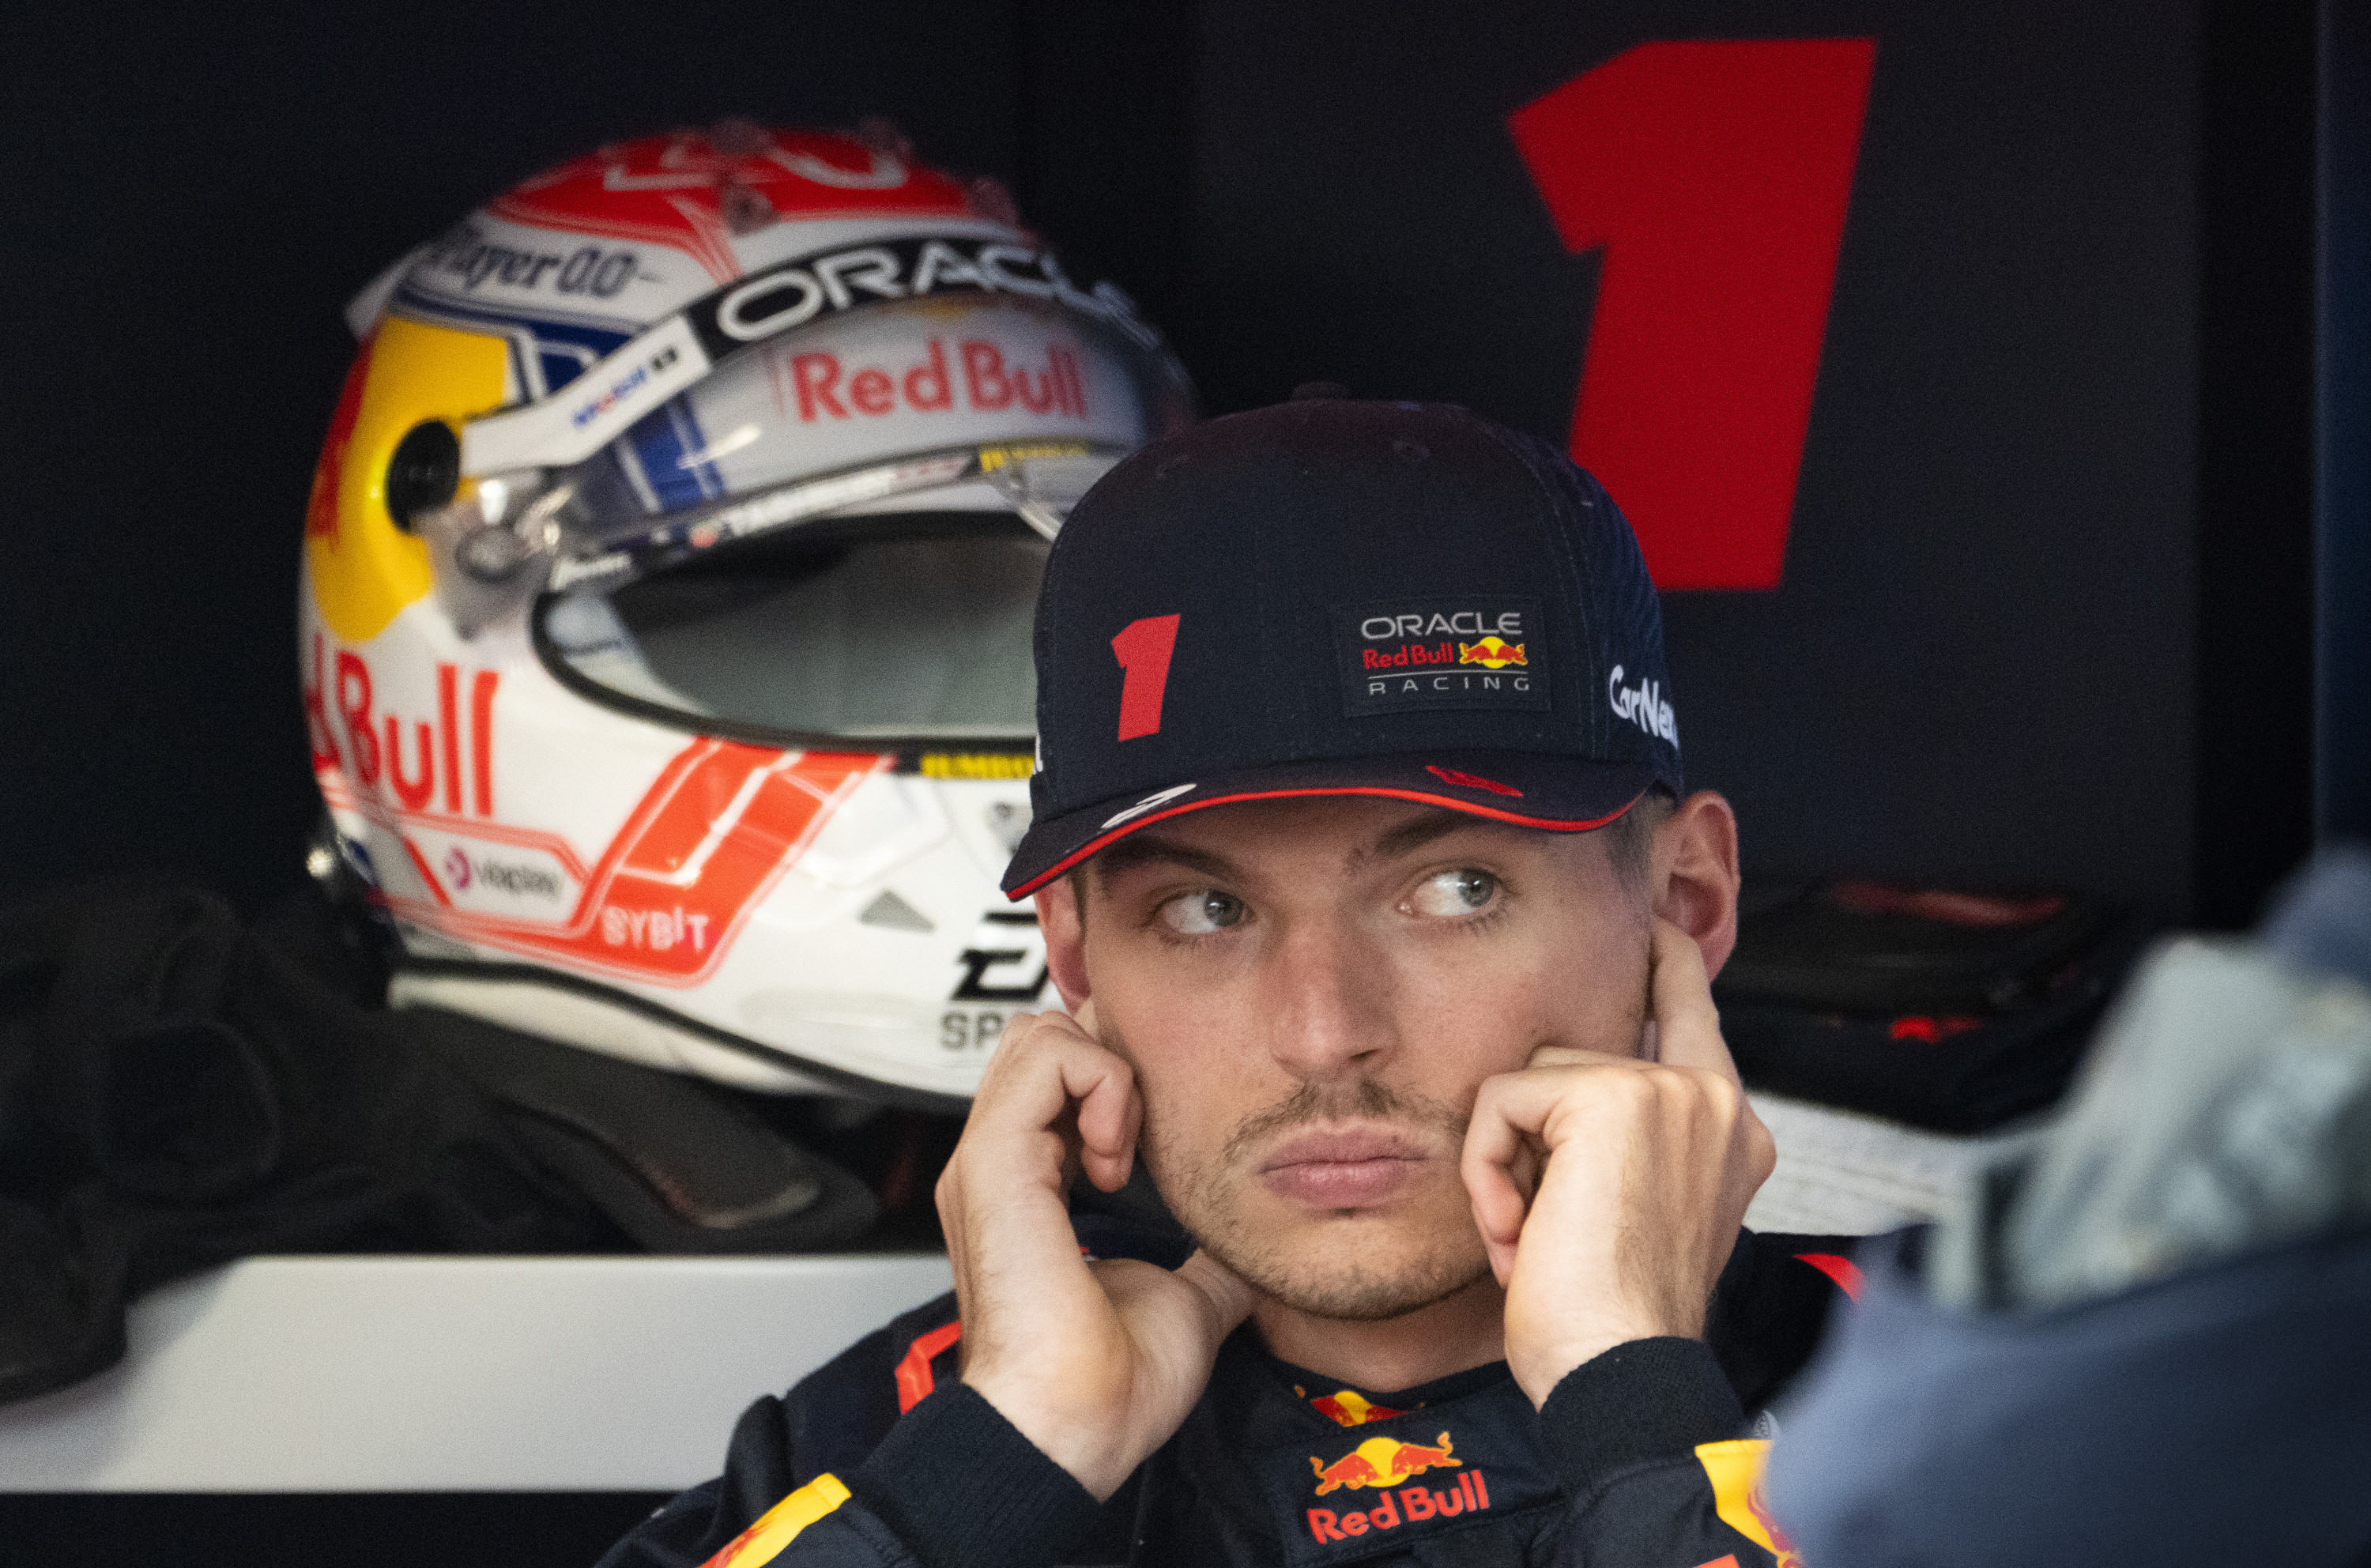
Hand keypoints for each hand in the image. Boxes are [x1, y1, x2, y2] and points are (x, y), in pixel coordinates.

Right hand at [938, 1001, 1255, 1498]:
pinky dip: (1098, 1083)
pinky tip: (1115, 1153)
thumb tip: (1250, 1243)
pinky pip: (1043, 1058)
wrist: (1068, 1433)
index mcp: (1029, 1190)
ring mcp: (989, 1161)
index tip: (1149, 1144)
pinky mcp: (994, 1162)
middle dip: (1107, 1061)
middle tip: (1139, 1135)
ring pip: (1037, 1034)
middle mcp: (999, 1167)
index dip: (1113, 1082)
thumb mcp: (1183, 1299)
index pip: (1056, 1077)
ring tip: (1123, 1147)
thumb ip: (1204, 1258)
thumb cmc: (1107, 1389)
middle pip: (1039, 1039)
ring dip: (1103, 1071)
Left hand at [1460, 918, 1775, 1407]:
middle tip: (1538, 1226)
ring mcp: (1671, 1092)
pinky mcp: (1615, 1095)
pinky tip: (1518, 1235)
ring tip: (1534, 1240)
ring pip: (1533, 1079)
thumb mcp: (1625, 1217)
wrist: (1621, 1374)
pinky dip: (1486, 1170)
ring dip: (1509, 1164)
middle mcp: (1715, 1101)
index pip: (1691, 1008)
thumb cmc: (1610, 1324)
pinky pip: (1501, 1100)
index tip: (1650, 927)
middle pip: (1578, 1050)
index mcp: (1731, 1132)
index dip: (1663, 962)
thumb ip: (1617, 1146)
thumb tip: (1554, 1093)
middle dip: (1532, 1136)